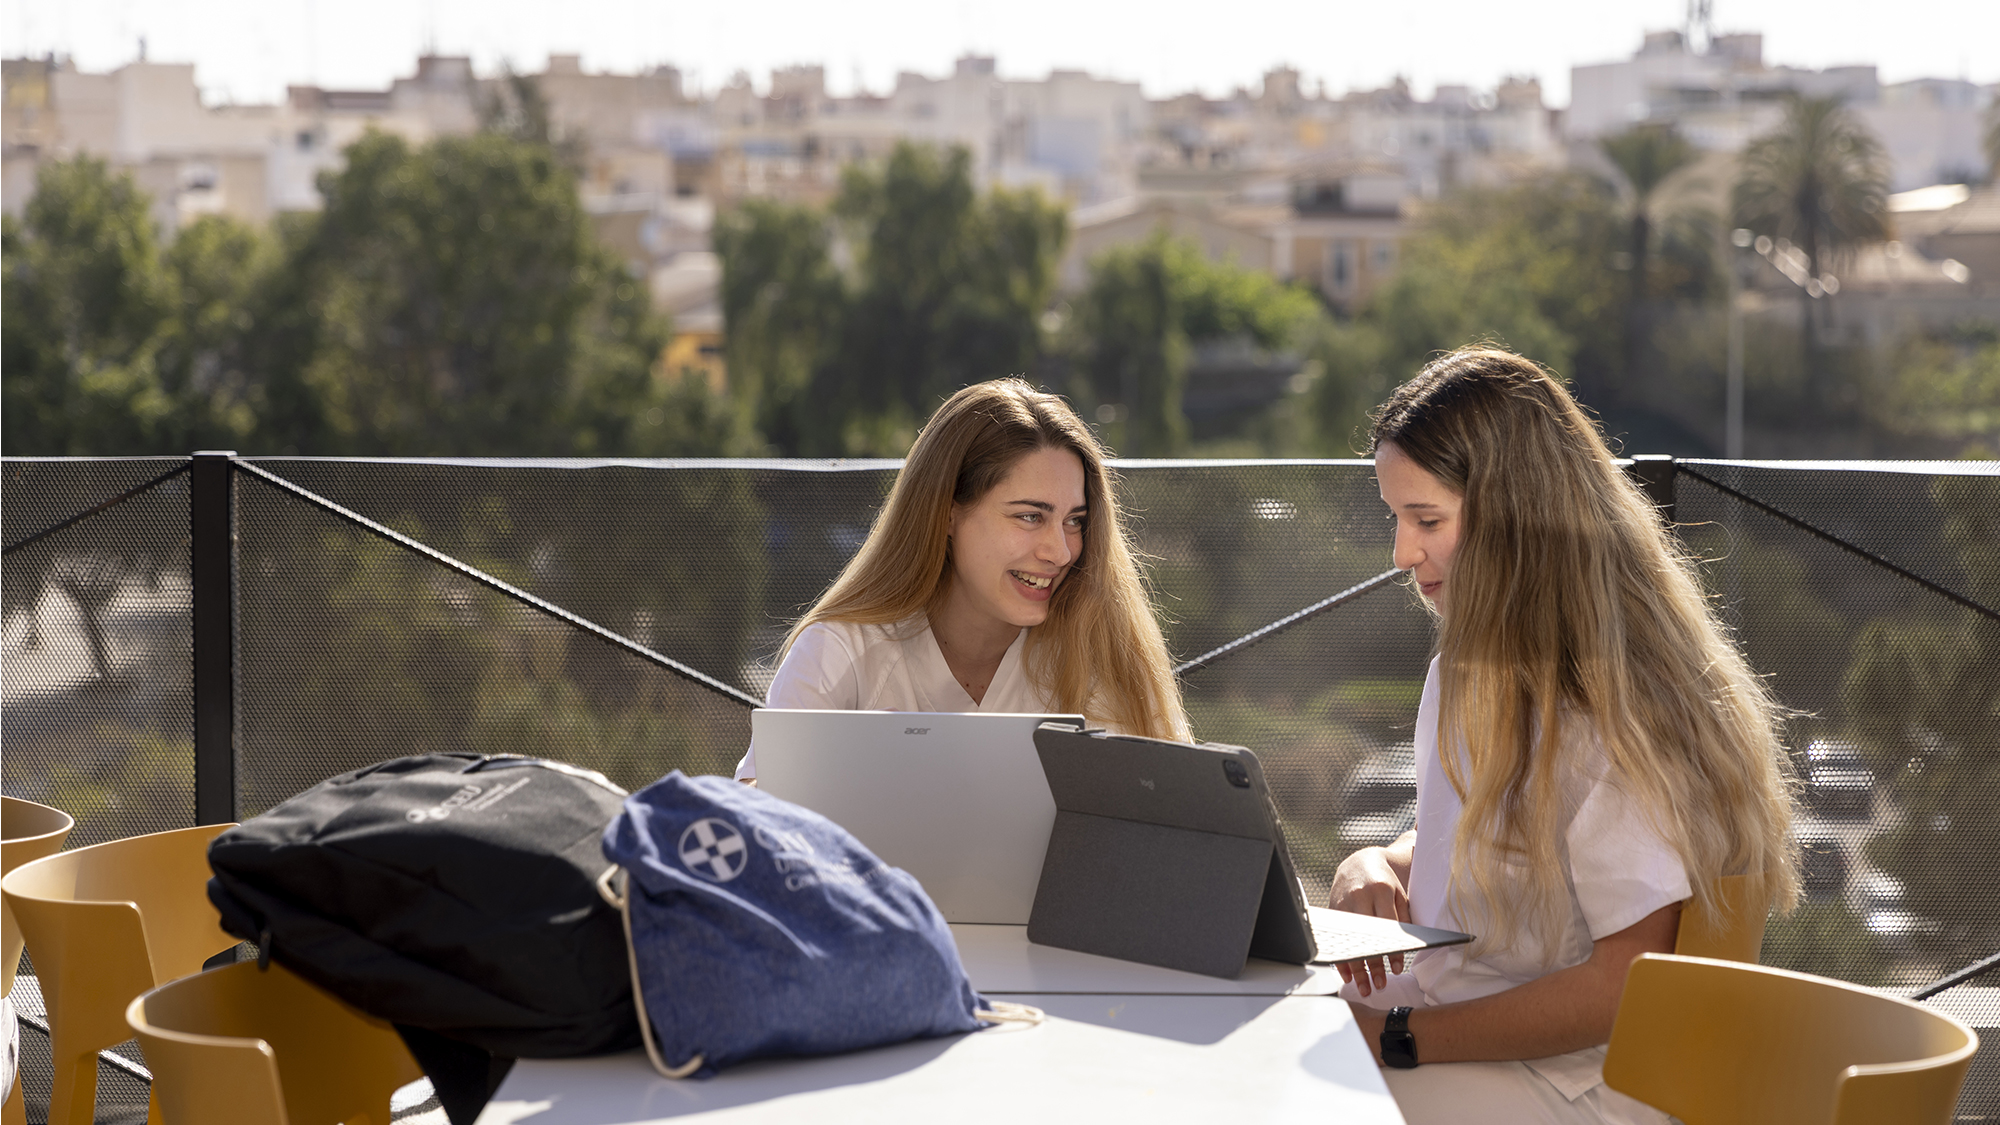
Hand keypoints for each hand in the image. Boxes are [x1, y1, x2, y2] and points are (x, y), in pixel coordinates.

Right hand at [1328, 846, 1410, 997]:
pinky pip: (1336, 937)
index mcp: (1380, 891)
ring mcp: (1343, 902)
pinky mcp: (1332, 908)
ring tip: (1361, 986)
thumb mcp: (1400, 894)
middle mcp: (1359, 896)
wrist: (1360, 863)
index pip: (1387, 928)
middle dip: (1371, 964)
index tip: (1394, 970)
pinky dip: (1341, 957)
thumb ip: (1404, 918)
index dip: (1391, 952)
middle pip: (1366, 938)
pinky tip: (1346, 973)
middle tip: (1377, 985)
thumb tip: (1409, 947)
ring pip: (1349, 940)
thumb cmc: (1384, 881)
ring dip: (1354, 966)